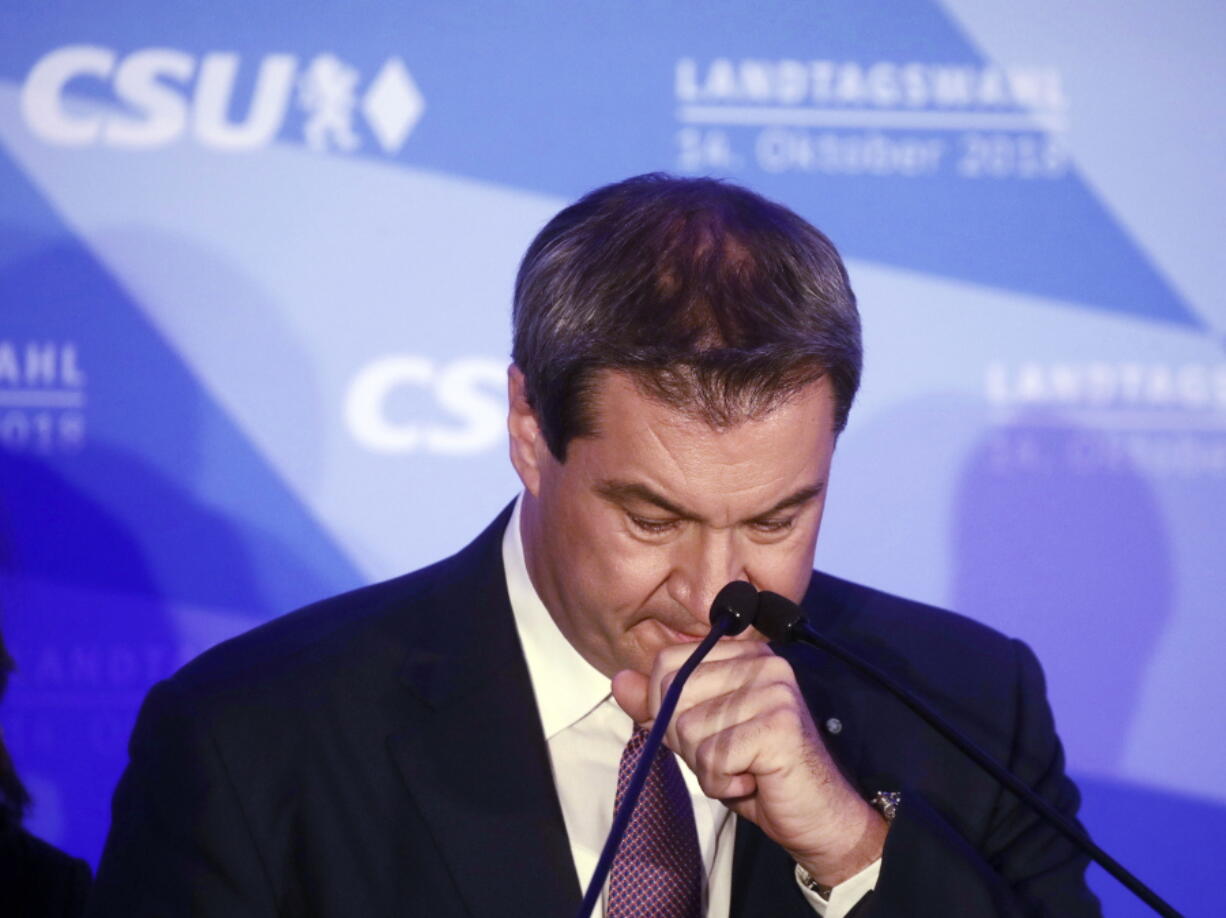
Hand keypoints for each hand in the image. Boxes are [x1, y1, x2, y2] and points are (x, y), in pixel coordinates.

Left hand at [612, 641, 887, 887]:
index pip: (667, 663)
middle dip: (686, 741)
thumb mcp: (700, 735)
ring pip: (688, 730)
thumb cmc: (758, 773)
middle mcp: (762, 662)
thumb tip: (620, 680)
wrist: (818, 817)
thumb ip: (660, 706)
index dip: (665, 708)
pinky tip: (752, 782)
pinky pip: (712, 758)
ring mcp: (773, 690)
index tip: (703, 733)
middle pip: (673, 694)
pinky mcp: (778, 725)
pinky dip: (721, 783)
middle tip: (727, 757)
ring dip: (705, 766)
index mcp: (743, 655)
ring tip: (742, 769)